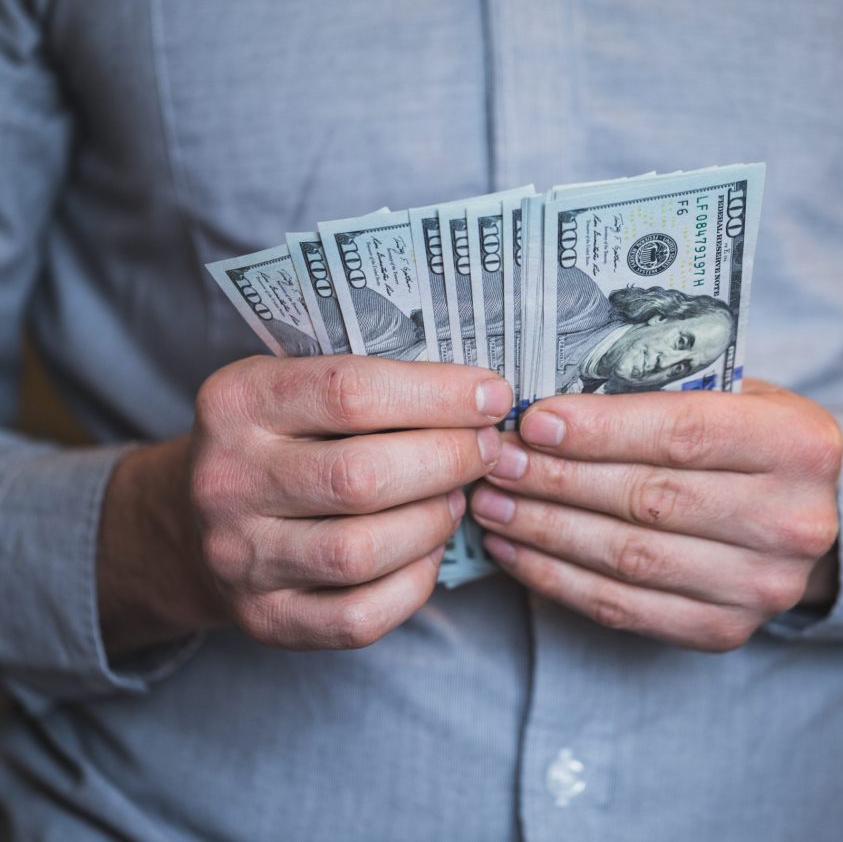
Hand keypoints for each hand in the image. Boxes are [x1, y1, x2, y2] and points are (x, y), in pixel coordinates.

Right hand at [99, 355, 509, 653]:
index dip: (437, 395)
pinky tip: (427, 548)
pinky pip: (360, 616)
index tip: (491, 396)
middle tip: (486, 449)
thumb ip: (369, 383)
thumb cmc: (274, 440)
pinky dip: (414, 581)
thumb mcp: (295, 387)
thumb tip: (479, 398)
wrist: (194, 518)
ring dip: (433, 521)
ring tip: (455, 496)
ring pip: (363, 551)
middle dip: (449, 460)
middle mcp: (228, 480)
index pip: (350, 392)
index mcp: (238, 402)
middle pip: (362, 476)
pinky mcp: (265, 617)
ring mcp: (240, 558)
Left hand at [469, 380, 841, 651]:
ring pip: (627, 557)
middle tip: (497, 461)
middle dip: (557, 479)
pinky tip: (513, 549)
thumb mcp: (726, 398)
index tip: (533, 422)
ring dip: (545, 530)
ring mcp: (760, 587)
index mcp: (799, 446)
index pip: (683, 435)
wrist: (791, 516)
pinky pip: (621, 607)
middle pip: (648, 499)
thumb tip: (545, 410)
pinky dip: (555, 578)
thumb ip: (656, 397)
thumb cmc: (742, 441)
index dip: (600, 431)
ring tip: (491, 503)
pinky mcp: (722, 630)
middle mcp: (791, 523)